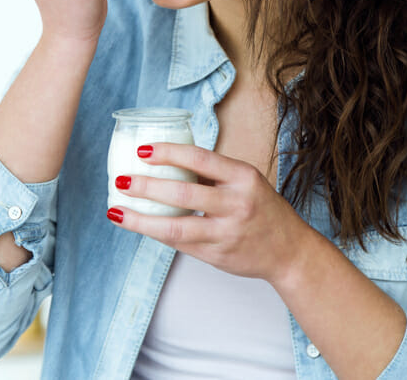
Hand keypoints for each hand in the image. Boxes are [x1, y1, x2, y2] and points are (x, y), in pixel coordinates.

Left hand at [107, 143, 312, 283]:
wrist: (289, 251)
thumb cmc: (262, 209)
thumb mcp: (246, 182)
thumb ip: (213, 174)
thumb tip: (168, 160)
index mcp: (243, 177)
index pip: (200, 159)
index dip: (169, 153)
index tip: (143, 150)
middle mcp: (236, 204)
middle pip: (183, 194)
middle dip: (147, 187)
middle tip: (121, 179)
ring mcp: (226, 233)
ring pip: (176, 227)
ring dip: (141, 219)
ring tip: (117, 210)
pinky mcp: (217, 256)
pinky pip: (180, 244)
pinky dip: (156, 233)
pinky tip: (138, 225)